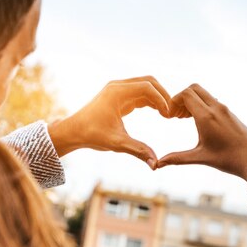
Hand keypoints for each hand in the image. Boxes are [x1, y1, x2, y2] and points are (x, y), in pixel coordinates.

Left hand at [48, 76, 177, 168]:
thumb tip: (156, 164)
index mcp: (117, 93)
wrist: (73, 132)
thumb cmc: (92, 135)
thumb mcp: (117, 143)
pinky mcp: (119, 96)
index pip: (147, 87)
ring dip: (158, 97)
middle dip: (163, 95)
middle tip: (172, 113)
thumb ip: (138, 150)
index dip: (161, 99)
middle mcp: (118, 86)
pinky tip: (159, 113)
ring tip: (167, 115)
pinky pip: (140, 93)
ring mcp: (118, 89)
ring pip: (146, 86)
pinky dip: (151, 100)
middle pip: (149, 81)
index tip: (168, 116)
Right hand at [157, 84, 246, 186]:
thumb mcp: (200, 158)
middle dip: (181, 98)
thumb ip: (177, 158)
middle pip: (194, 88)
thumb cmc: (228, 159)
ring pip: (204, 93)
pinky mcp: (230, 112)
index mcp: (206, 116)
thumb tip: (158, 164)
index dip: (173, 101)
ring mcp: (224, 109)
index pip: (186, 94)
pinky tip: (199, 122)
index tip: (170, 116)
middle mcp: (216, 108)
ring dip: (192, 101)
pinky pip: (212, 100)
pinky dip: (201, 104)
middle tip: (177, 115)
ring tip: (185, 118)